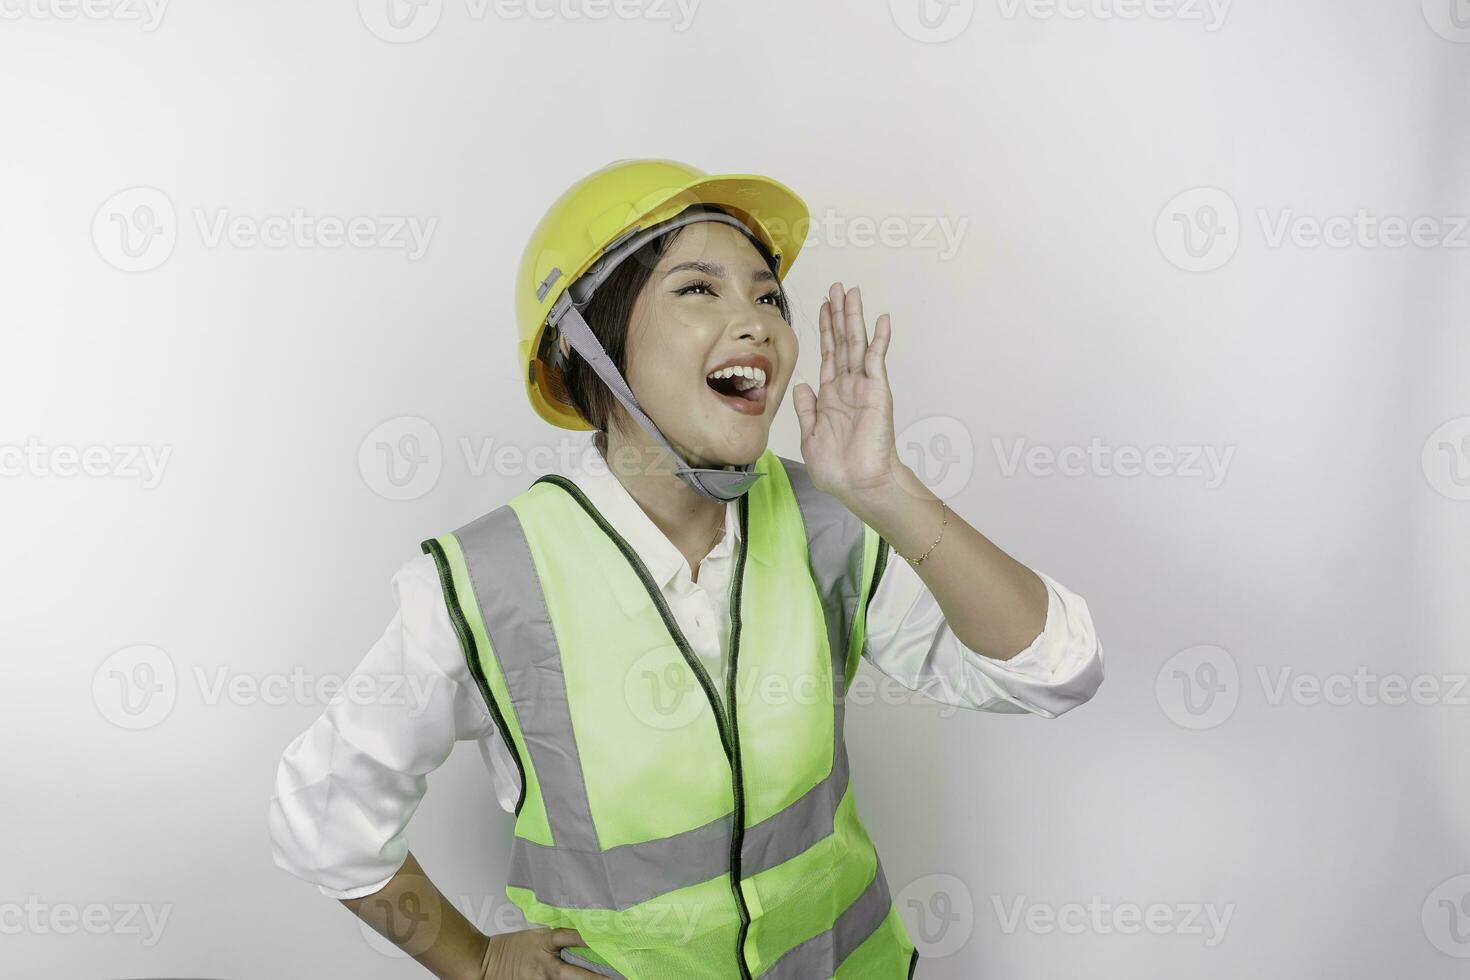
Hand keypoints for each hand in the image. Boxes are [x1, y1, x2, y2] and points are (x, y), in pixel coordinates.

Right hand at [479, 926, 601, 978]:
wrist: (485, 962)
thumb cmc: (512, 947)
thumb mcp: (536, 935)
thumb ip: (557, 937)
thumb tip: (583, 933)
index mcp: (545, 943)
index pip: (570, 937)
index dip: (587, 937)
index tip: (606, 937)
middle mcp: (545, 964)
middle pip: (575, 973)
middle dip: (596, 977)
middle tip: (618, 977)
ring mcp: (541, 979)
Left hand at [792, 282, 901, 502]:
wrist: (858, 485)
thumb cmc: (837, 469)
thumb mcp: (810, 436)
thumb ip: (806, 409)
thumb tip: (801, 385)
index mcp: (830, 396)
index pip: (827, 354)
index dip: (825, 329)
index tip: (822, 306)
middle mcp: (847, 387)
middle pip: (842, 341)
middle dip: (838, 314)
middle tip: (837, 288)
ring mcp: (863, 387)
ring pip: (857, 344)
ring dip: (854, 318)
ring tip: (852, 293)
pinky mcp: (876, 392)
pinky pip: (876, 360)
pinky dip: (879, 339)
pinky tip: (880, 320)